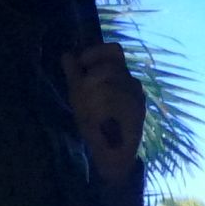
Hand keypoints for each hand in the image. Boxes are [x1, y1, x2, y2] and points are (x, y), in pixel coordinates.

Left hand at [60, 44, 146, 181]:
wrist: (112, 155)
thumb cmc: (97, 124)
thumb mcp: (80, 98)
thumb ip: (75, 77)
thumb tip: (66, 54)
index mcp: (119, 75)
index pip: (114, 50)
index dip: (97, 52)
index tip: (81, 61)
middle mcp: (131, 83)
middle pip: (109, 68)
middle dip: (89, 81)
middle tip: (81, 97)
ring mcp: (137, 98)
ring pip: (110, 87)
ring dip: (93, 100)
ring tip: (90, 114)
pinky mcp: (138, 113)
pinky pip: (115, 104)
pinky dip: (101, 111)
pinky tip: (99, 121)